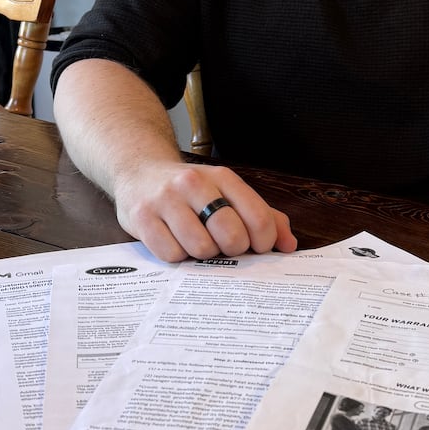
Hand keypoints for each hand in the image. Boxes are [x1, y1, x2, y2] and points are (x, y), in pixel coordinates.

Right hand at [114, 160, 297, 262]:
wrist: (139, 171)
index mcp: (222, 177)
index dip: (263, 242)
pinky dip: (177, 257)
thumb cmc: (191, 192)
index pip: (258, 218)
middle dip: (232, 250)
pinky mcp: (142, 217)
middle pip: (231, 235)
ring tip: (197, 243)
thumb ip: (263, 216)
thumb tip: (289, 245)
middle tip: (223, 246)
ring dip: (202, 255)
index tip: (256, 247)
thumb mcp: (227, 193)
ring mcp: (166, 199)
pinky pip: (171, 255)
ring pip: (200, 248)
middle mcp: (194, 183)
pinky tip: (175, 243)